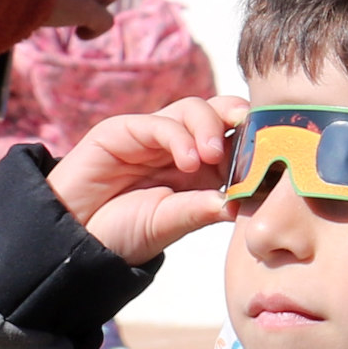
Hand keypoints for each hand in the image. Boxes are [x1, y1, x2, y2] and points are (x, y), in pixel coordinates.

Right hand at [50, 93, 240, 264]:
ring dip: (211, 127)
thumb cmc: (123, 233)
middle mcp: (182, 147)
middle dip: (243, 119)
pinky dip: (179, 136)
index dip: (256, 142)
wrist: (72, 240)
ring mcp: (155, 137)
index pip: (238, 139)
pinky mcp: (124, 131)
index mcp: (203, 170)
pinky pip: (159, 121)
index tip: (275, 157)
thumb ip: (201, 210)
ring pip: (195, 108)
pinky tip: (188, 162)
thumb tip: (241, 204)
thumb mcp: (170, 224)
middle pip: (222, 113)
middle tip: (253, 141)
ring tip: (212, 159)